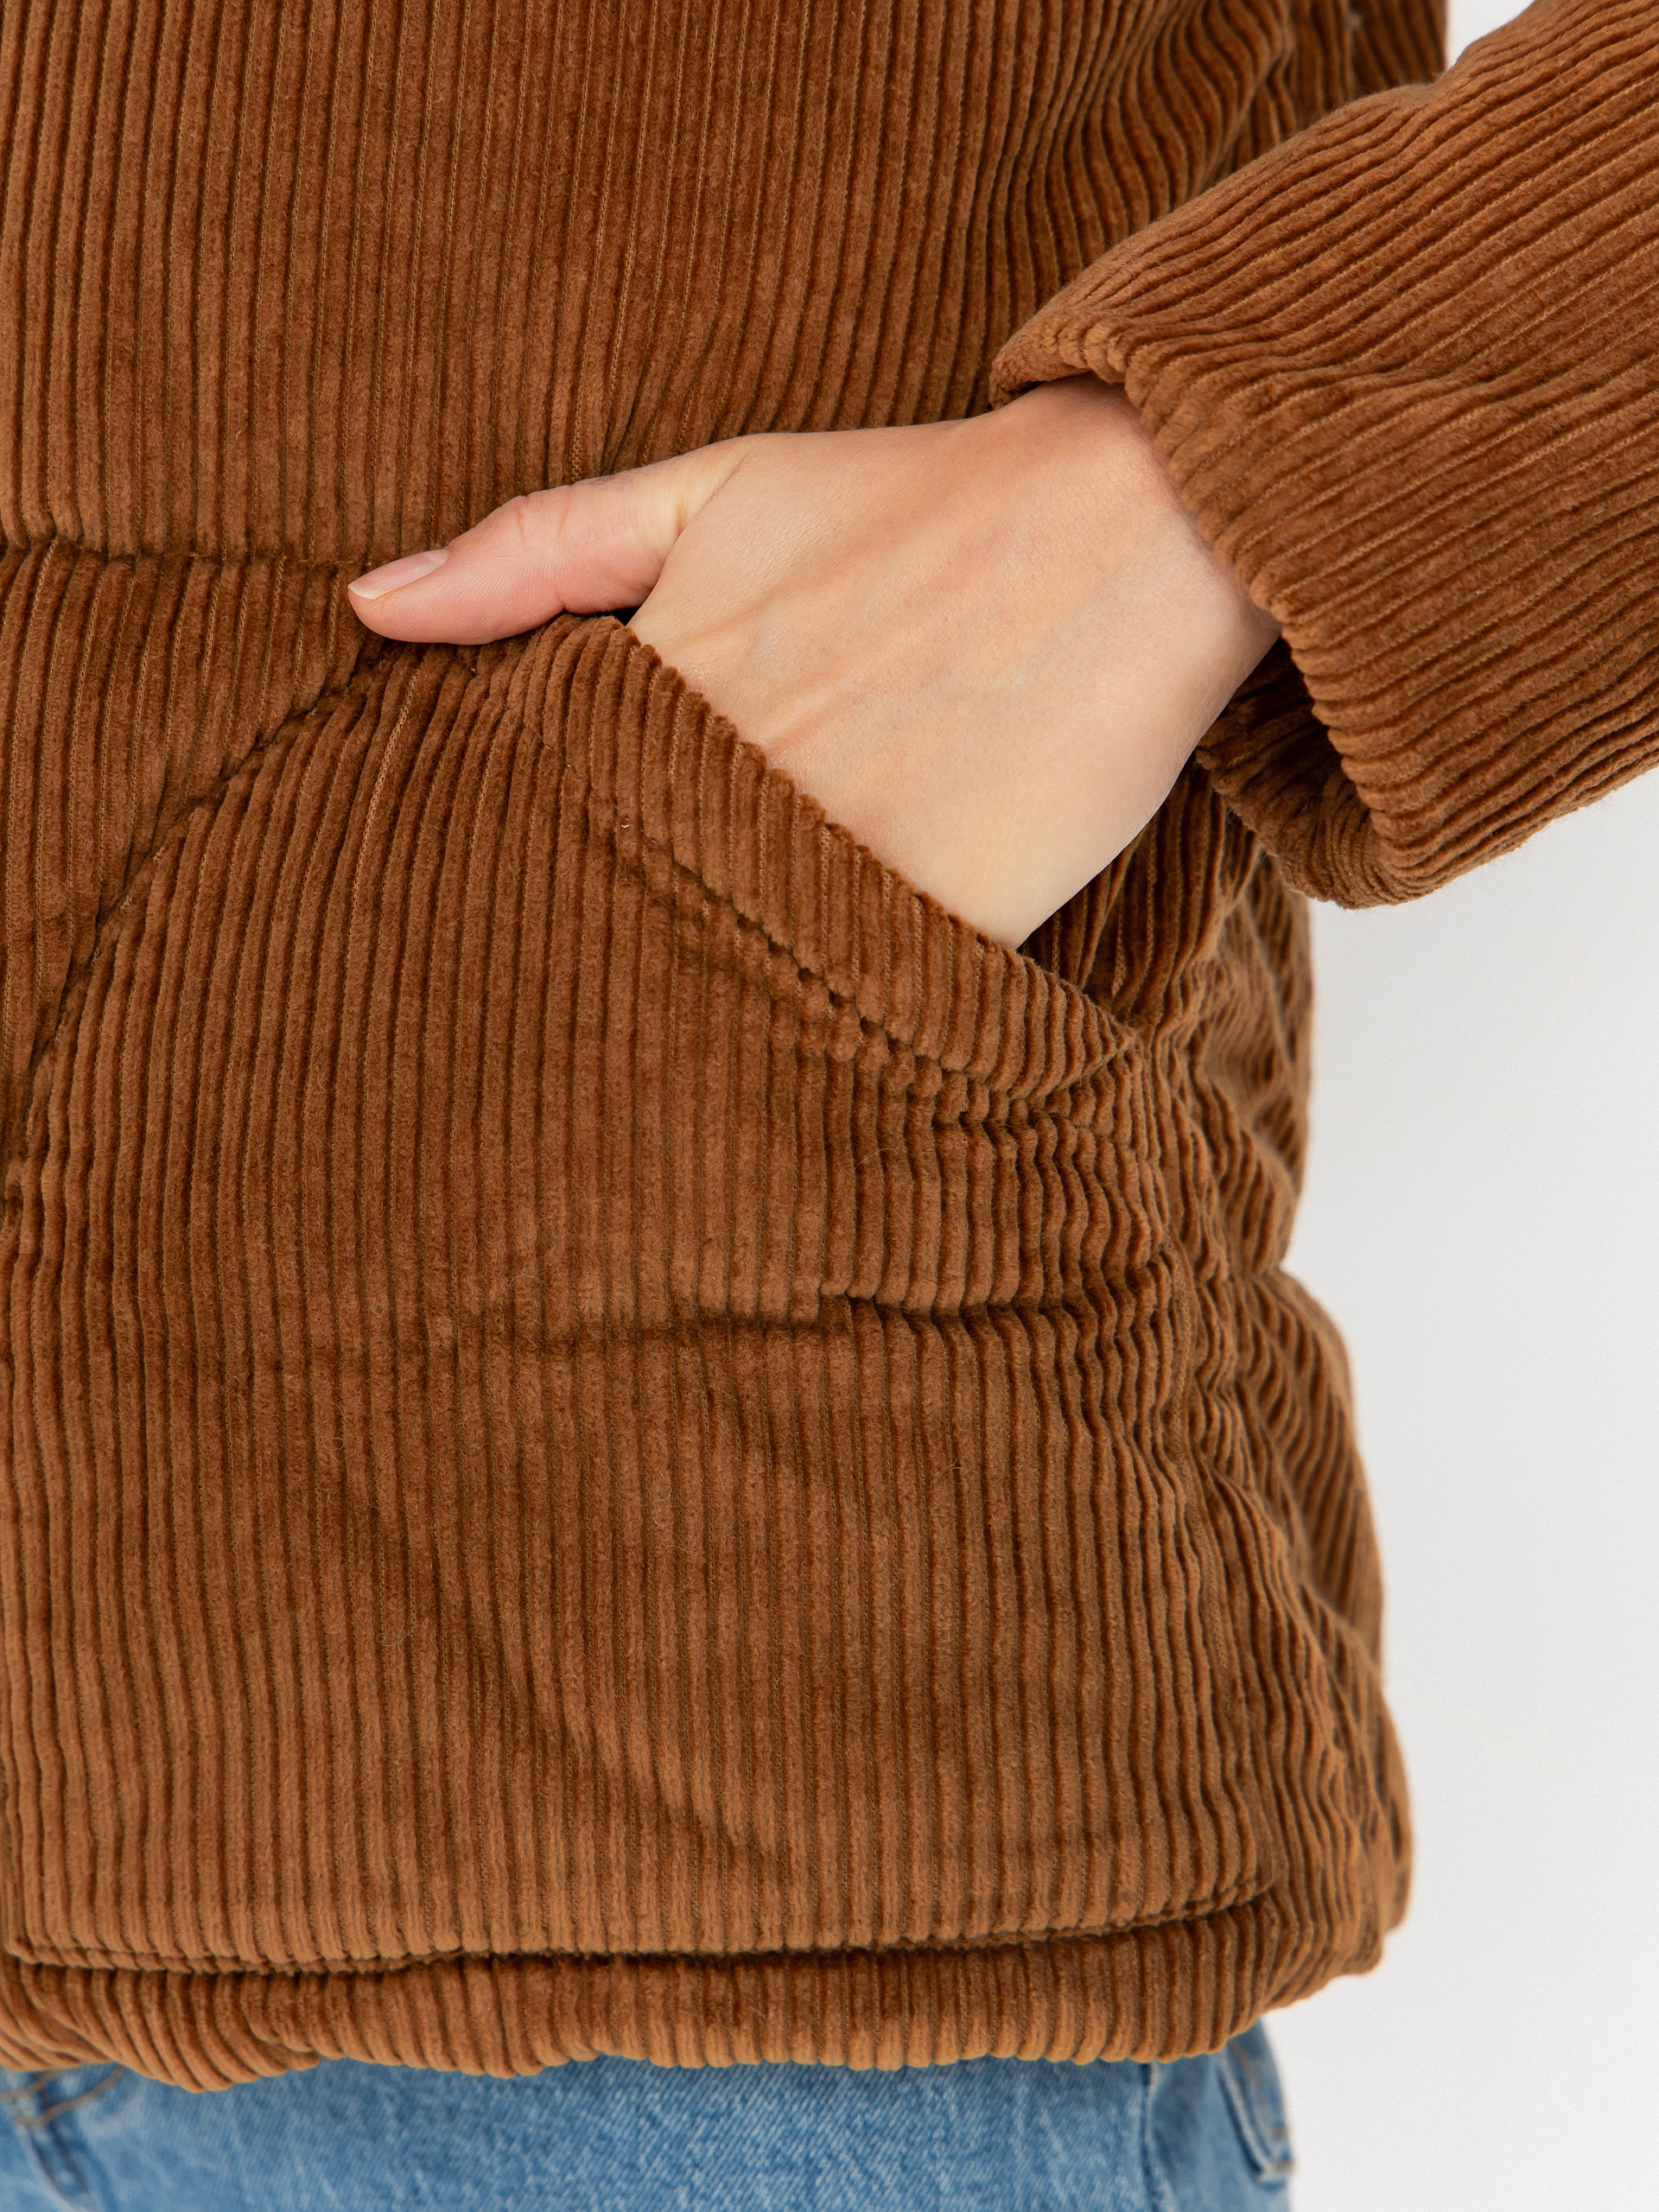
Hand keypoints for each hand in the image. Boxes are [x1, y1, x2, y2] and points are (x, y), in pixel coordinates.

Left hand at [347, 377, 1279, 950]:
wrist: (1129, 531)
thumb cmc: (915, 505)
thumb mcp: (711, 486)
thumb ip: (537, 548)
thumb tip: (363, 608)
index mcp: (657, 692)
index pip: (522, 814)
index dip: (500, 867)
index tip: (468, 918)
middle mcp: (731, 788)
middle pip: (603, 910)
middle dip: (568, 955)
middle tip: (522, 1028)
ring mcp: (835, 864)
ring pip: (709, 976)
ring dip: (677, 1004)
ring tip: (629, 1069)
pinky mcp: (938, 927)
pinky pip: (843, 1007)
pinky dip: (809, 1020)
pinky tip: (778, 1040)